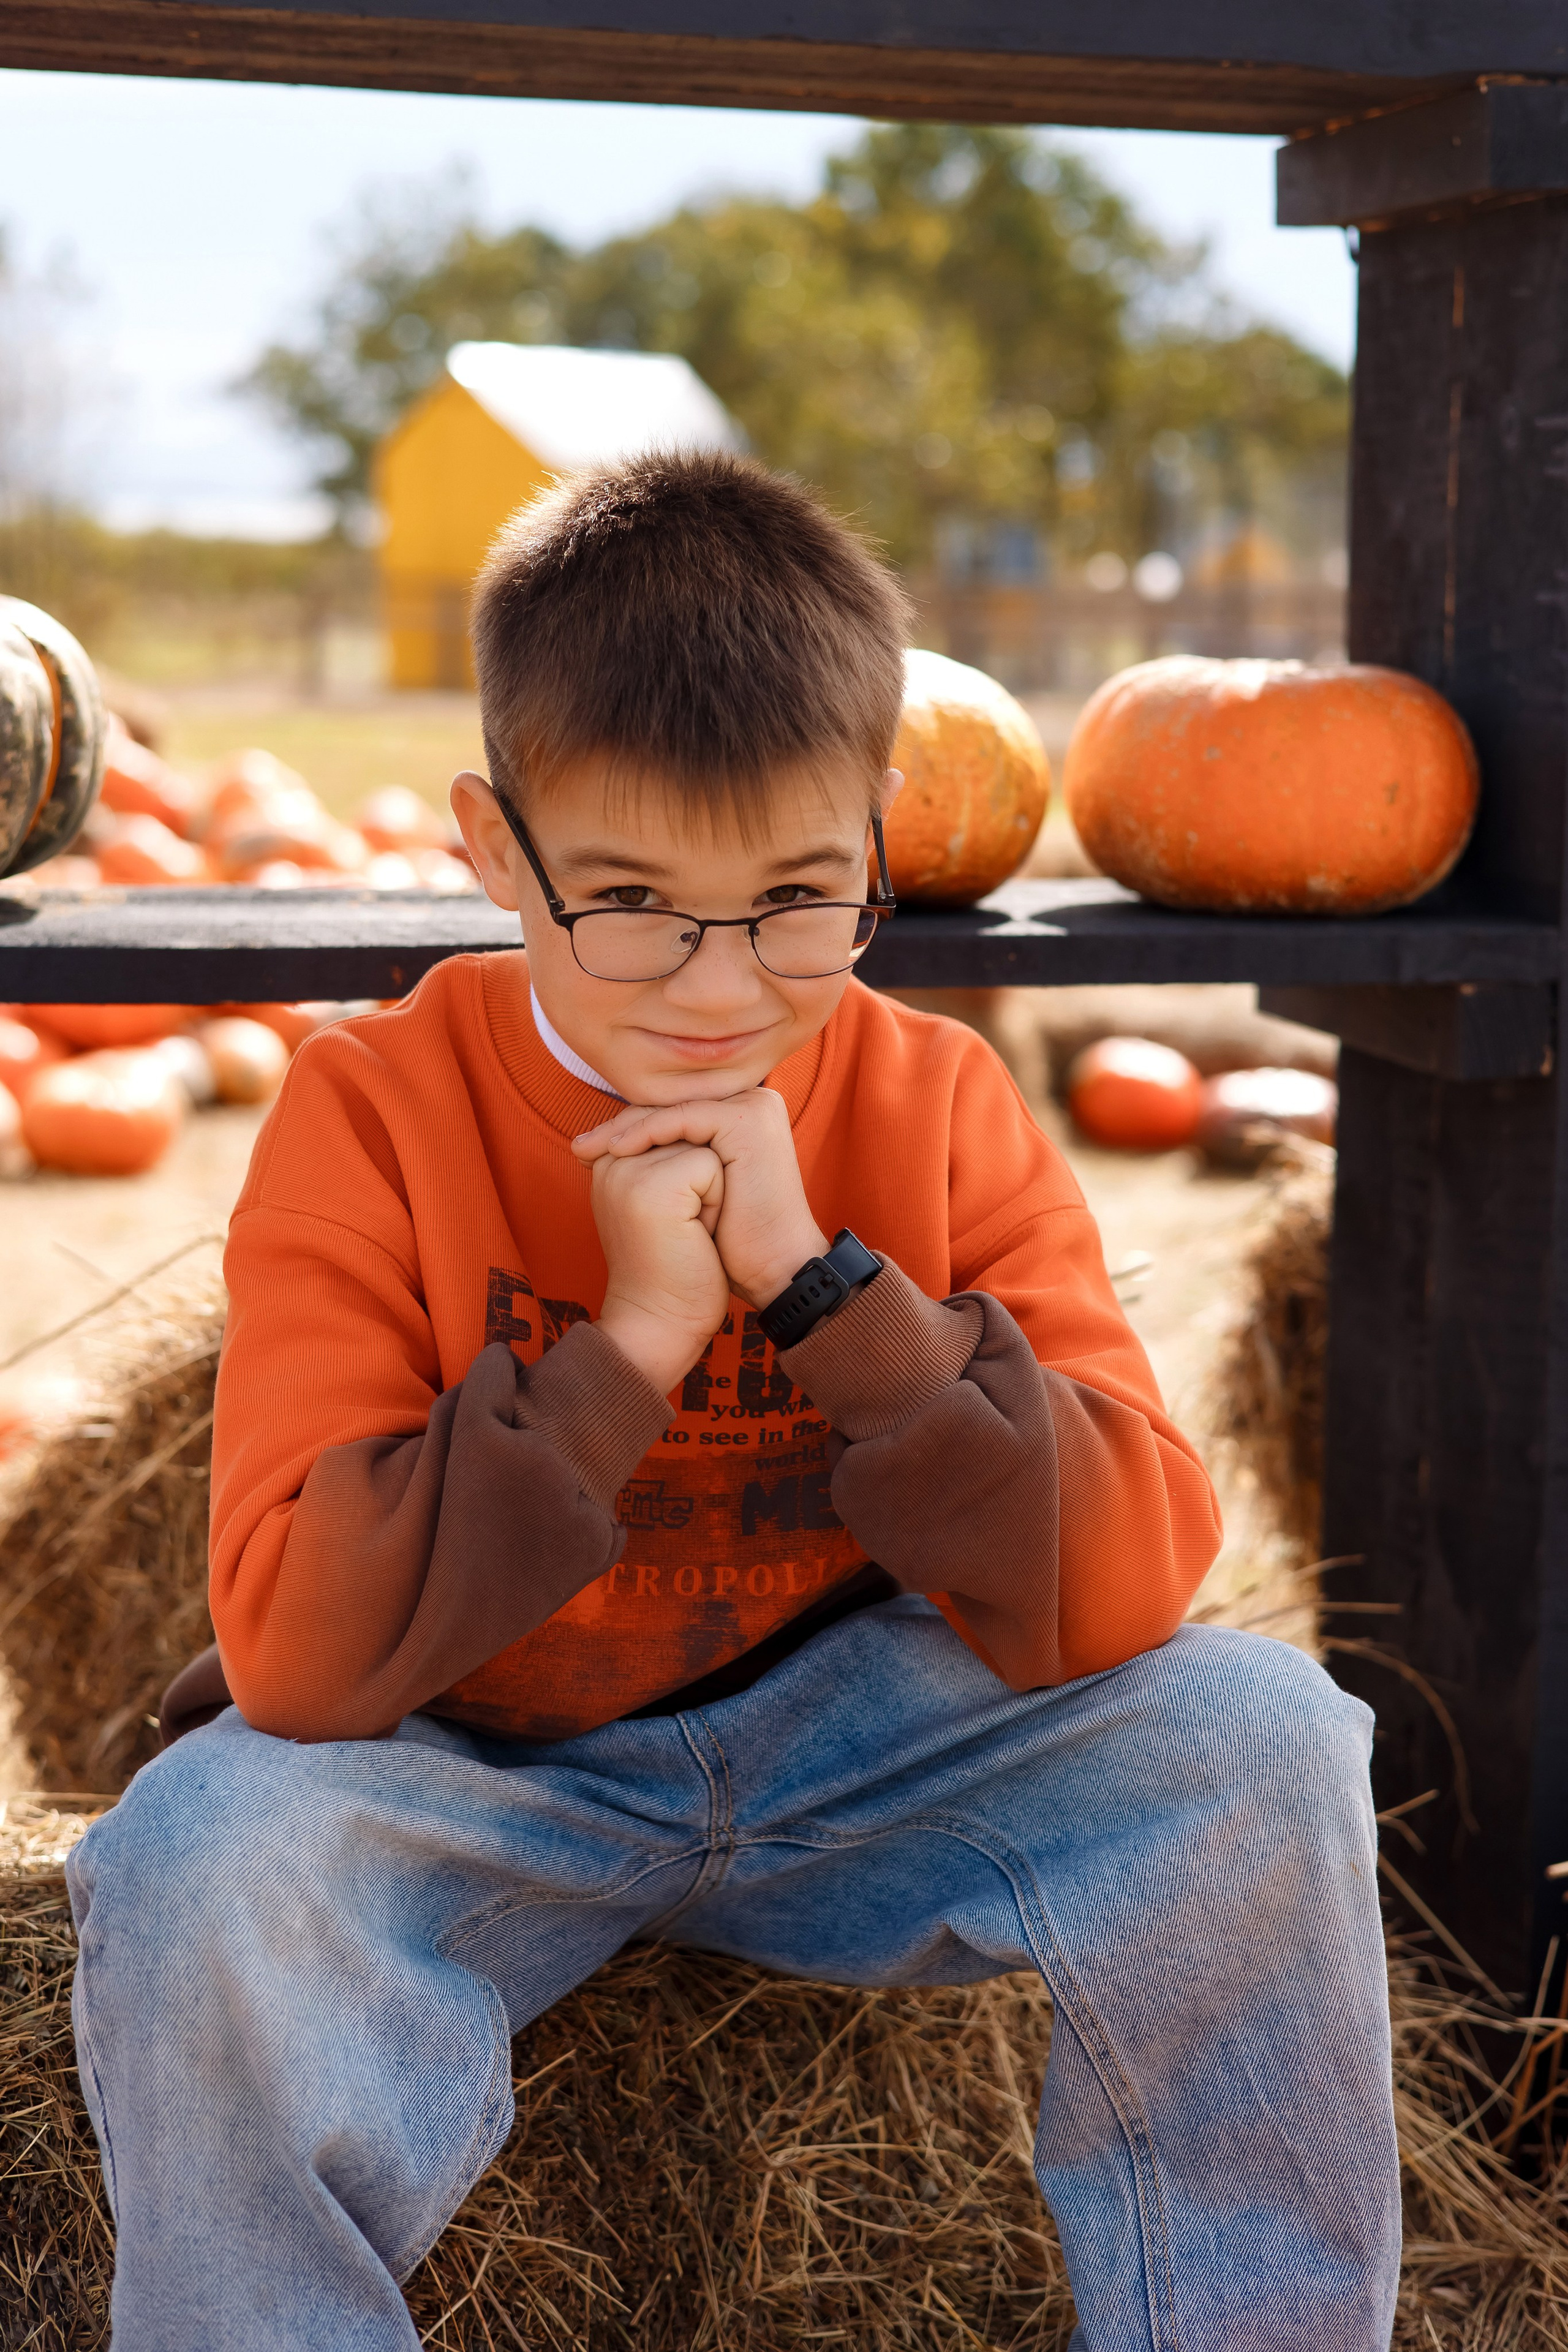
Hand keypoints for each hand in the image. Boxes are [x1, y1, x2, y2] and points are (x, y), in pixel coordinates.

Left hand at [574, 1089, 826, 1308]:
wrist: (772, 1268)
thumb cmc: (731, 1239)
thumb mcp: (691, 1189)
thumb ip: (668, 1157)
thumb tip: (608, 1141)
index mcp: (742, 1113)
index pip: (674, 1110)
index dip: (629, 1128)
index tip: (585, 1149)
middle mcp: (751, 1102)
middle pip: (671, 1106)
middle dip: (621, 1127)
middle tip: (579, 1148)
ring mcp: (752, 1107)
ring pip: (674, 1109)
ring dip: (627, 1128)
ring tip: (590, 1150)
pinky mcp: (747, 1120)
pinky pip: (684, 1118)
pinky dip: (647, 1132)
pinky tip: (617, 1151)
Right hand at [590, 1141, 730, 1394]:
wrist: (663, 1322)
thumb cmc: (673, 1267)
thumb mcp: (664, 1203)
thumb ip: (664, 1158)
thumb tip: (699, 1119)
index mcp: (608, 1161)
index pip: (669, 1124)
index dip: (692, 1170)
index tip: (673, 1222)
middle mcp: (611, 1159)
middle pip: (687, 1129)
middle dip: (700, 1176)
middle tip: (680, 1229)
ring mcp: (629, 1171)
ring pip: (701, 1144)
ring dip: (710, 1188)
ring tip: (687, 1230)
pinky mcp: (655, 1186)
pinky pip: (709, 1166)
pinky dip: (715, 1203)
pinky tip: (696, 1235)